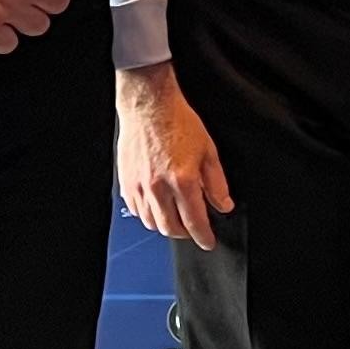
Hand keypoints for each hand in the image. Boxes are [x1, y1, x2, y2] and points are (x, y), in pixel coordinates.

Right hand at [114, 63, 232, 243]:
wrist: (149, 106)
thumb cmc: (178, 123)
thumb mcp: (208, 152)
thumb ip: (217, 183)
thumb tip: (223, 205)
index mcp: (182, 181)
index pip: (194, 221)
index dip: (203, 236)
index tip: (208, 242)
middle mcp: (158, 187)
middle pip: (171, 228)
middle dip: (185, 234)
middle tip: (194, 229)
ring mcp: (139, 186)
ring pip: (152, 223)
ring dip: (166, 226)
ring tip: (177, 218)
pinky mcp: (126, 182)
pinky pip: (136, 210)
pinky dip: (148, 214)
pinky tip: (158, 206)